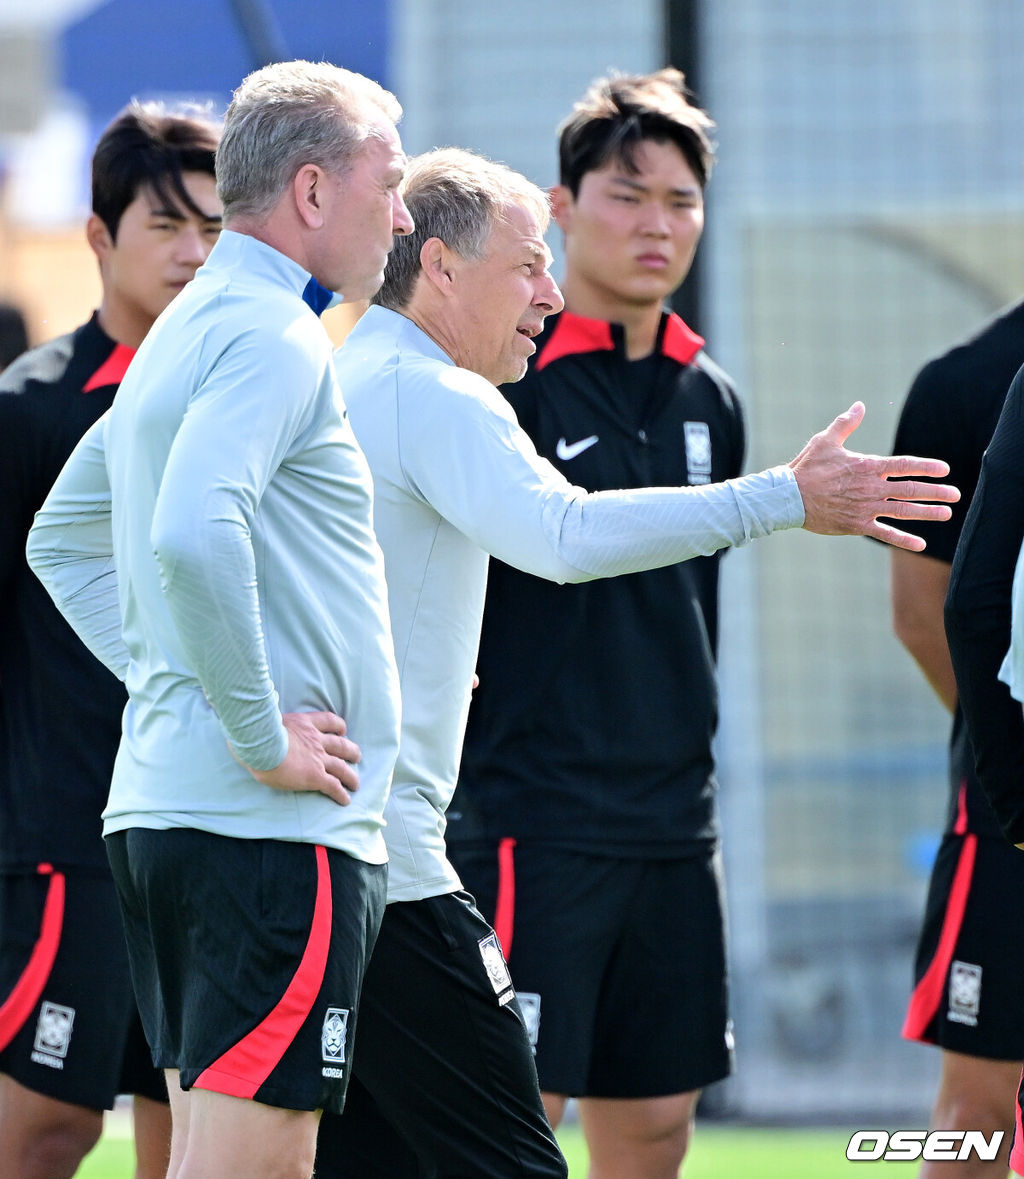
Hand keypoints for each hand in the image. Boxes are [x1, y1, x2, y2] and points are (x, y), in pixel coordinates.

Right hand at [241, 711, 361, 803]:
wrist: (262, 744)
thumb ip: (270, 722)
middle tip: (356, 756)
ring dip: (350, 775)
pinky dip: (341, 793)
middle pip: (340, 744)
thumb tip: (258, 721)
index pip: (328, 721)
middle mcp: (316, 740)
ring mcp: (318, 758)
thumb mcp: (267, 720)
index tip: (342, 731)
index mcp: (305, 724)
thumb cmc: (257, 732)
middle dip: (350, 751)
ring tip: (355, 783)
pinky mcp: (315, 776)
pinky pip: (333, 785)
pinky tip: (345, 799)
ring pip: (341, 767)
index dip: (338, 726)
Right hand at [790, 402, 959, 550]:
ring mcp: (865, 507)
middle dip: (935, 491)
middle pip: (910, 489)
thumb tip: (860, 405)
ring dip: (927, 512)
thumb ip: (846, 424)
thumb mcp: (825, 441)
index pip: (903, 465)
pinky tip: (921, 544)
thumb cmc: (806, 468)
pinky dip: (903, 539)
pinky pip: (884, 533)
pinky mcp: (856, 525)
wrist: (788, 498)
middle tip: (955, 494)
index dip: (926, 467)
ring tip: (946, 513)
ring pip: (903, 510)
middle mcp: (871, 487)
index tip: (944, 469)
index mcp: (866, 466)